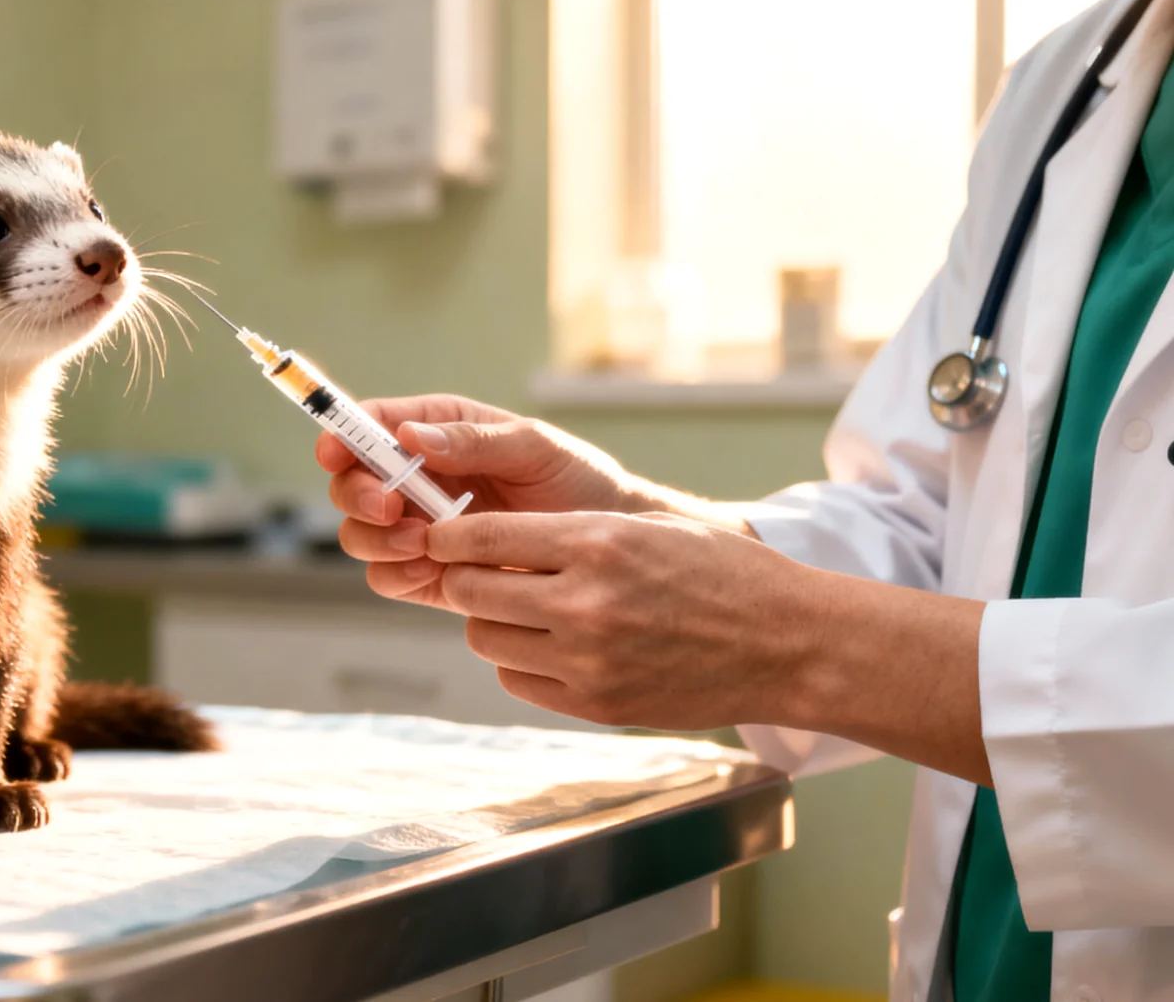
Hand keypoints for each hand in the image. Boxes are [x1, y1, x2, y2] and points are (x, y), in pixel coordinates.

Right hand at [316, 394, 745, 609]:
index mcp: (436, 431)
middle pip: (351, 484)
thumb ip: (473, 440)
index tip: (339, 453)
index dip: (341, 437)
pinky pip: (386, 576)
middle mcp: (417, 478)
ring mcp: (419, 528)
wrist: (609, 552)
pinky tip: (431, 572)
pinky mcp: (428, 574)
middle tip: (394, 509)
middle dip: (359, 497)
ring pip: (360, 535)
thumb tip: (410, 434)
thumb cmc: (579, 483)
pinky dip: (396, 574)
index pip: (367, 426)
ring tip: (425, 545)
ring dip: (377, 540)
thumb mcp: (534, 447)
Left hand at [427, 510, 991, 783]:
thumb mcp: (646, 528)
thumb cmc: (724, 575)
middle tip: (484, 572)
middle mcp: (585, 602)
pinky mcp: (597, 705)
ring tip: (530, 609)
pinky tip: (554, 646)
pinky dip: (523, 662)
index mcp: (597, 543)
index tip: (445, 537)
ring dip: (496, 622)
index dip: (450, 535)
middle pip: (470, 591)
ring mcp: (588, 661)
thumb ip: (566, 534)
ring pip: (487, 639)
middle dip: (468, 578)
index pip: (479, 536)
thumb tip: (484, 542)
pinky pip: (518, 681)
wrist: (789, 644)